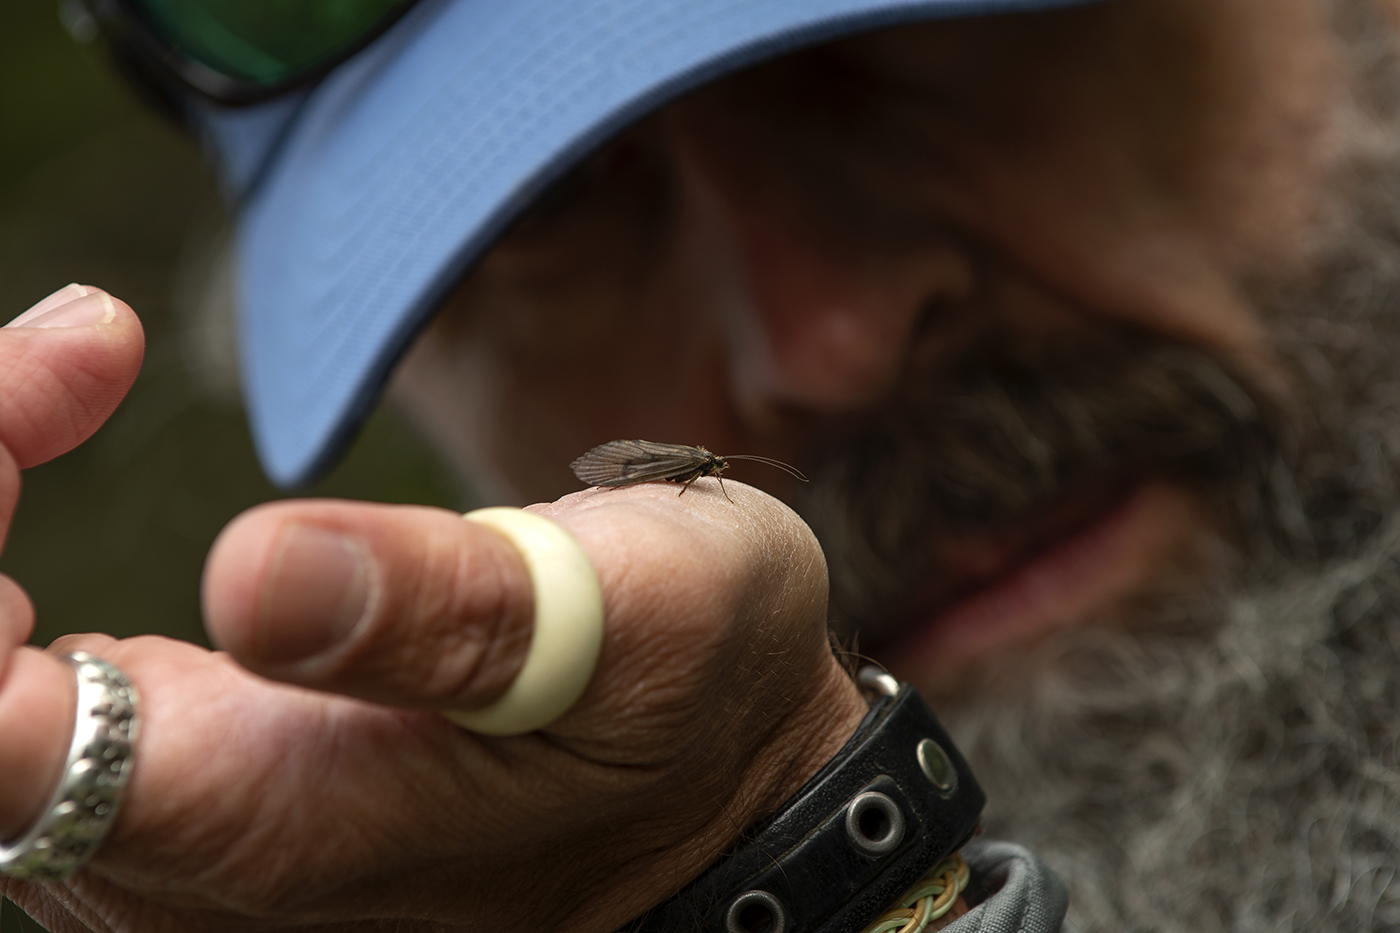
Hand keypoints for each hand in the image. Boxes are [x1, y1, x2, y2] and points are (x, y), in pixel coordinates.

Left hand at [0, 289, 867, 931]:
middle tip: (72, 348)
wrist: (716, 781)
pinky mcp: (182, 785)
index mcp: (271, 827)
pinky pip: (6, 684)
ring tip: (67, 363)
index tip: (71, 368)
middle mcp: (181, 868)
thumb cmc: (690, 696)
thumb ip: (453, 616)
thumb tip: (250, 573)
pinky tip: (52, 425)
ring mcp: (169, 839)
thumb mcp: (629, 624)